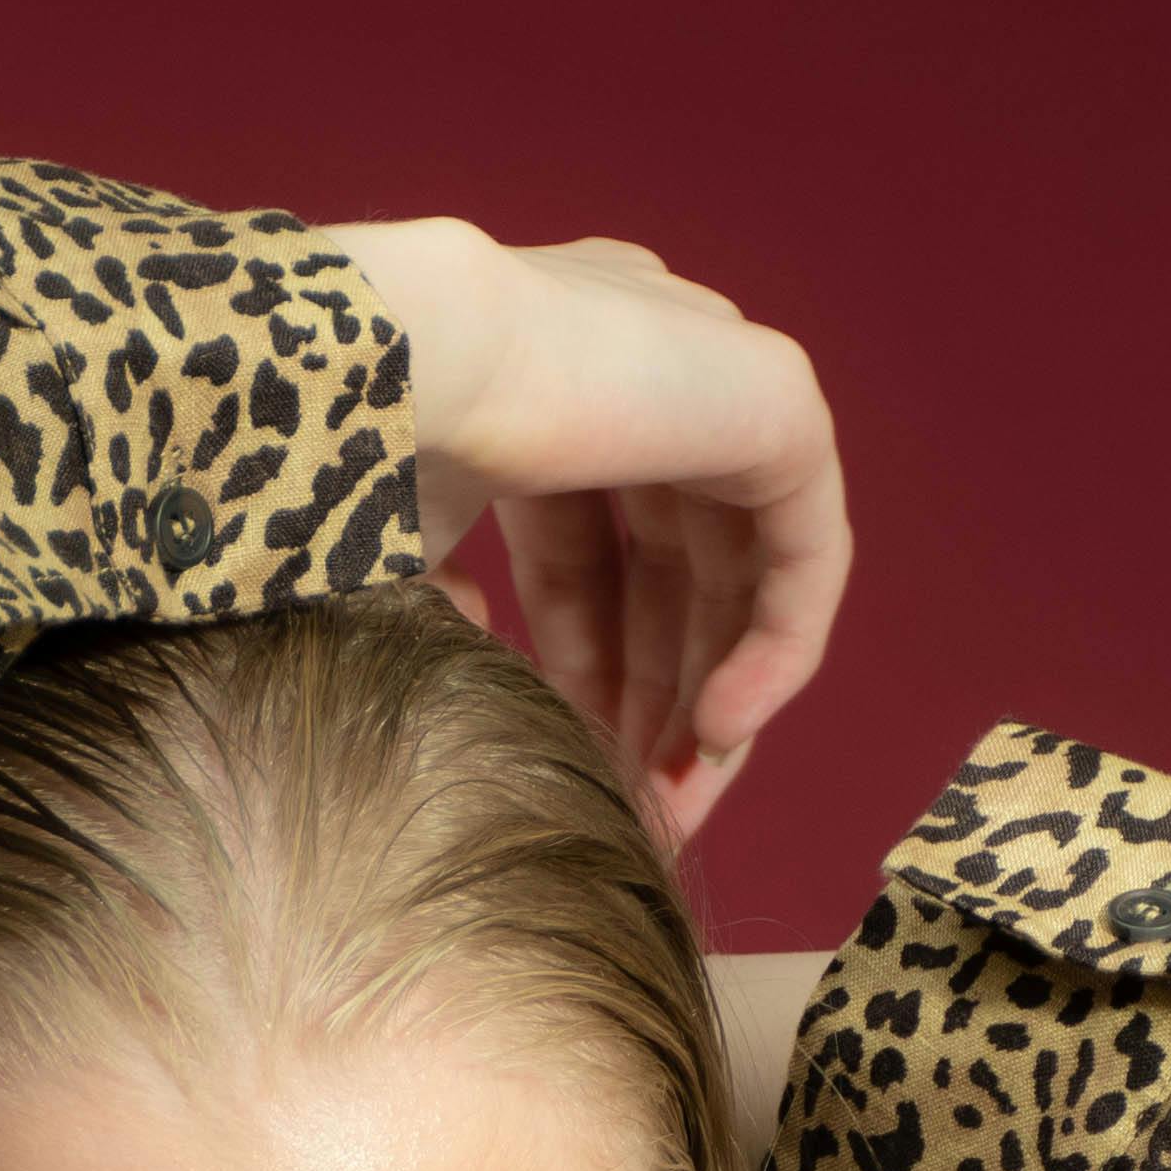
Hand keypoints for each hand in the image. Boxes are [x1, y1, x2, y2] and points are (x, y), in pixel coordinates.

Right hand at [327, 216, 847, 851]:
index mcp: (557, 374)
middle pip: (673, 568)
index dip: (590, 668)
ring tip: (673, 802)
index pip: (598, 545)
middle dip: (652, 700)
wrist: (399, 359)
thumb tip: (476, 640)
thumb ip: (447, 591)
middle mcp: (647, 361)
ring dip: (707, 698)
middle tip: (640, 811)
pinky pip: (806, 552)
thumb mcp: (404, 541)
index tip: (583, 770)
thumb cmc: (364, 443)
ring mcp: (718, 371)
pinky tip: (716, 733)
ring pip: (740, 571)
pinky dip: (774, 651)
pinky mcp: (775, 399)